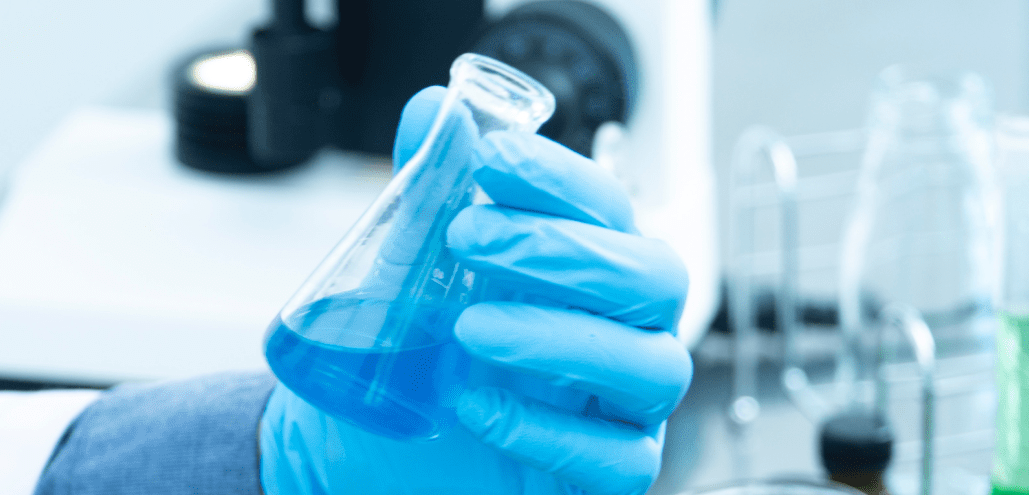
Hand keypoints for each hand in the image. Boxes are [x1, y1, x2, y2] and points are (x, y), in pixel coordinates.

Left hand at [259, 86, 690, 494]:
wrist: (374, 459)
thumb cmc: (417, 365)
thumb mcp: (402, 278)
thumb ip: (423, 196)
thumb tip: (433, 111)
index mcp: (589, 268)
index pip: (608, 206)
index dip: (558, 177)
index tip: (489, 157)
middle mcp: (623, 330)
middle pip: (653, 276)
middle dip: (562, 249)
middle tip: (467, 239)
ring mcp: (625, 407)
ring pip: (651, 366)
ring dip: (558, 337)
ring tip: (468, 328)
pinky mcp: (610, 473)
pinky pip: (619, 459)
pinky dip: (550, 430)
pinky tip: (477, 407)